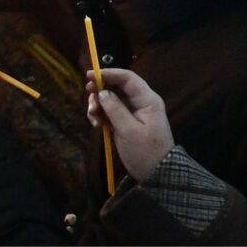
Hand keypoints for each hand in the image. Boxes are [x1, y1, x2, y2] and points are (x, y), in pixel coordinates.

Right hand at [86, 68, 173, 182]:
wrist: (157, 173)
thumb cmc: (145, 151)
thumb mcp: (128, 130)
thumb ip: (114, 109)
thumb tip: (101, 92)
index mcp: (147, 100)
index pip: (127, 78)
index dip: (108, 73)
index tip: (89, 76)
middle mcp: (141, 102)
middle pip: (116, 86)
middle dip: (100, 92)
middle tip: (90, 104)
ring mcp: (133, 111)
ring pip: (110, 98)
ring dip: (98, 105)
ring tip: (93, 119)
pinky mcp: (126, 121)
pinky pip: (110, 111)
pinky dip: (101, 115)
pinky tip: (96, 125)